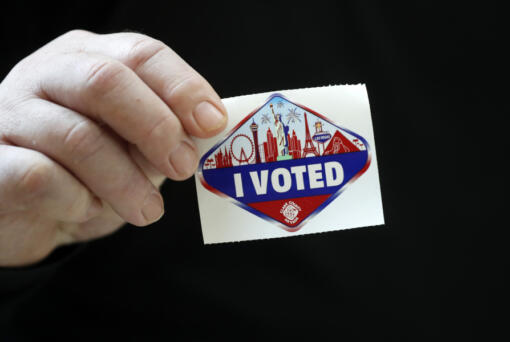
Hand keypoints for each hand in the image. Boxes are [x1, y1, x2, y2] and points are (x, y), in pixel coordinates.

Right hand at [0, 30, 226, 265]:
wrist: (26, 206)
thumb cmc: (88, 169)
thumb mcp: (132, 144)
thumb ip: (163, 131)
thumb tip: (207, 131)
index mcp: (89, 58)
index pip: (141, 54)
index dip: (183, 88)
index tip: (213, 125)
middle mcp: (48, 74)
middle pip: (107, 81)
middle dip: (156, 128)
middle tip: (182, 167)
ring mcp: (12, 114)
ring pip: (79, 137)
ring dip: (125, 182)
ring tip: (148, 210)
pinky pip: (42, 177)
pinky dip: (79, 200)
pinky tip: (87, 208)